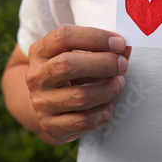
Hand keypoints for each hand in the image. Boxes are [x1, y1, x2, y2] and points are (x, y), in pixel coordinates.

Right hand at [26, 25, 130, 142]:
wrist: (50, 107)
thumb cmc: (71, 74)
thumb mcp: (79, 55)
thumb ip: (101, 49)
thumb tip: (125, 47)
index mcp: (39, 51)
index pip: (63, 36)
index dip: (95, 37)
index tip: (119, 42)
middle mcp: (35, 76)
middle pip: (67, 64)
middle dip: (103, 63)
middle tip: (122, 64)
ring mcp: (41, 103)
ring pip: (80, 96)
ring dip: (108, 89)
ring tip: (119, 84)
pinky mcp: (50, 125)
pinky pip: (83, 121)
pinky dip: (102, 113)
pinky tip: (108, 105)